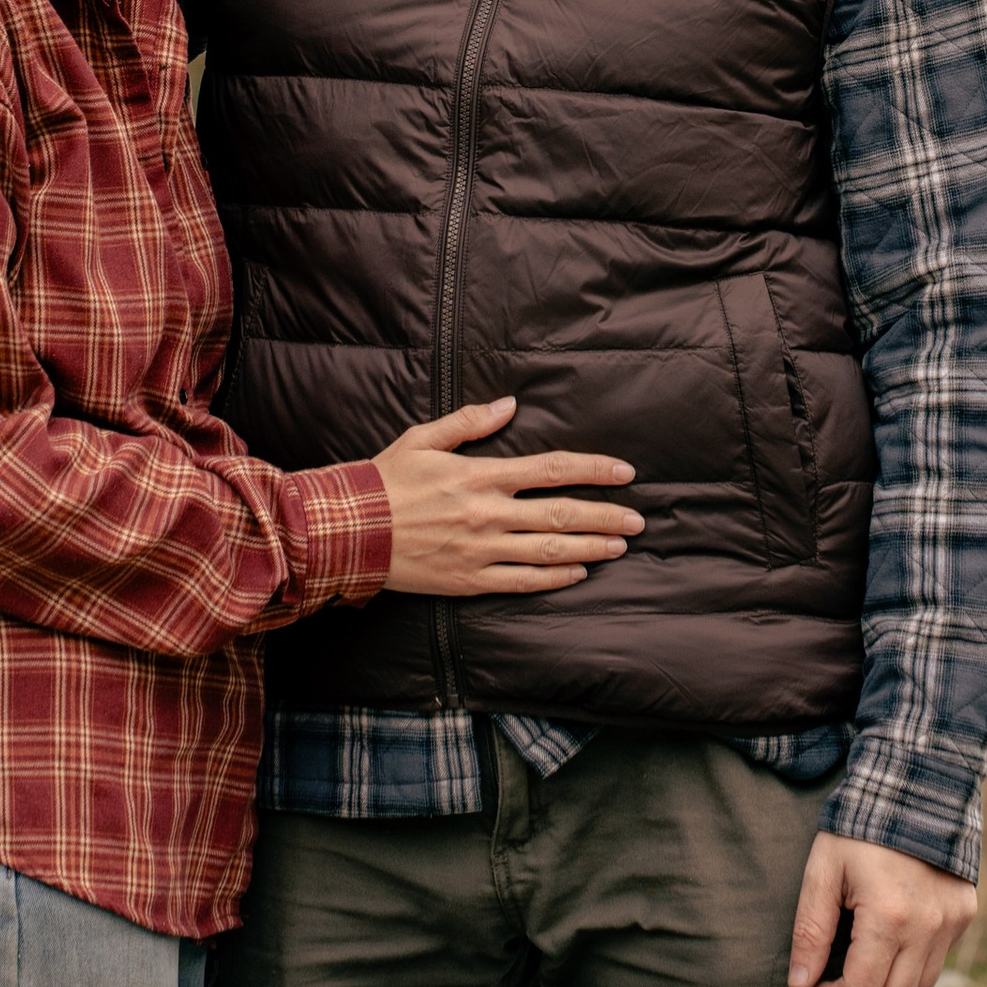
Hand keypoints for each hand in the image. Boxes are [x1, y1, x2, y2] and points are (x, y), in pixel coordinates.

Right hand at [373, 397, 644, 596]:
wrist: (349, 531)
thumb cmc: (385, 480)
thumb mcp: (424, 438)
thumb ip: (471, 422)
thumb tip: (511, 404)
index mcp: (480, 475)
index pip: (552, 469)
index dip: (593, 470)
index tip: (624, 472)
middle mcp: (488, 514)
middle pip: (561, 513)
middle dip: (605, 515)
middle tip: (638, 520)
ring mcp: (481, 551)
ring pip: (549, 551)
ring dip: (590, 547)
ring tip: (620, 546)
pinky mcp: (470, 580)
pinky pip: (523, 582)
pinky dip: (555, 578)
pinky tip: (579, 573)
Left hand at [787, 833, 976, 986]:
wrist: (911, 786)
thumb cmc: (858, 829)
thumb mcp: (823, 872)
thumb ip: (810, 931)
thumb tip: (800, 983)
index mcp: (890, 916)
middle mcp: (928, 926)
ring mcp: (951, 921)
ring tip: (860, 970)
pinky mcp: (963, 914)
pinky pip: (937, 961)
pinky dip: (911, 967)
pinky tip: (888, 946)